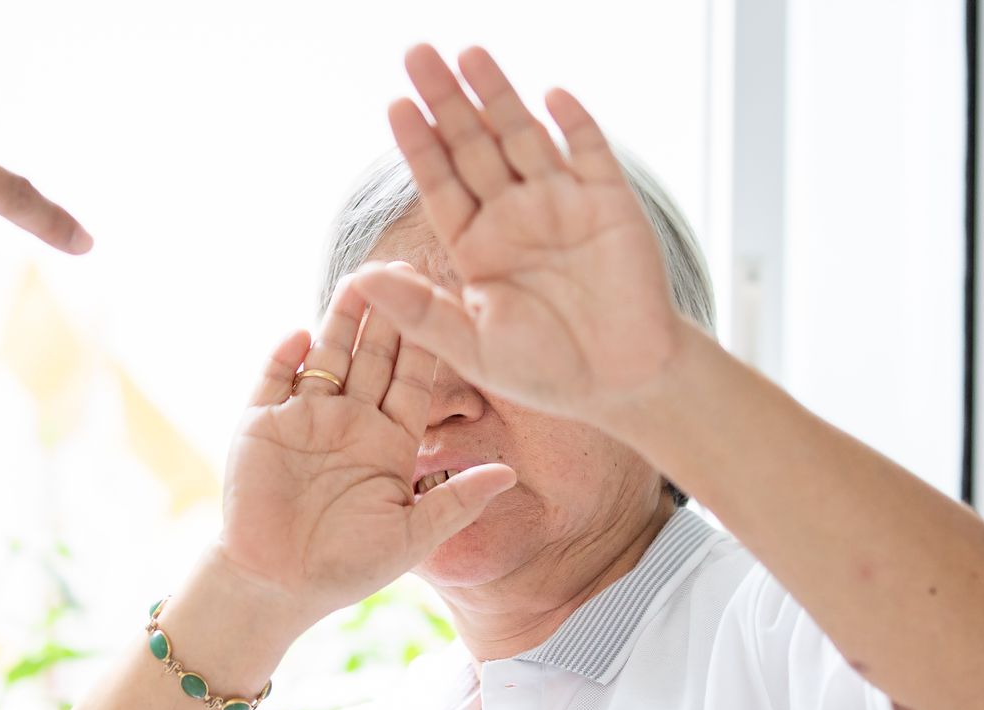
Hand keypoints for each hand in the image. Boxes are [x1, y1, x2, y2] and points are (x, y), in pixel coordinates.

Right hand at [215, 281, 515, 624]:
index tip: (446, 302)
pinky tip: (302, 336)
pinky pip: (273, 379)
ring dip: (341, 320)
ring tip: (358, 281)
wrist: (275, 586)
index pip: (413, 381)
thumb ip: (456, 500)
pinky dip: (285, 356)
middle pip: (373, 356)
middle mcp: (350, 422)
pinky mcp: (261, 424)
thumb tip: (510, 475)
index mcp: (389, 442)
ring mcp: (305, 419)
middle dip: (388, 315)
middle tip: (403, 267)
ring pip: (327, 356)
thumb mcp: (412, 536)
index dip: (427, 343)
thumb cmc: (345, 567)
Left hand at [353, 46, 688, 419]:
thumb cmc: (546, 369)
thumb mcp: (471, 348)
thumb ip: (418, 311)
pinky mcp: (609, 203)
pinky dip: (573, 122)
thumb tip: (360, 278)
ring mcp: (562, 204)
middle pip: (473, 146)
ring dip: (497, 96)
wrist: (623, 381)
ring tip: (469, 53)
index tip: (396, 105)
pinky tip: (550, 94)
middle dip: (446, 101)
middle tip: (417, 54)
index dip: (419, 144)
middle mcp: (514, 216)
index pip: (440, 183)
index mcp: (477, 246)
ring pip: (522, 137)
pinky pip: (589, 152)